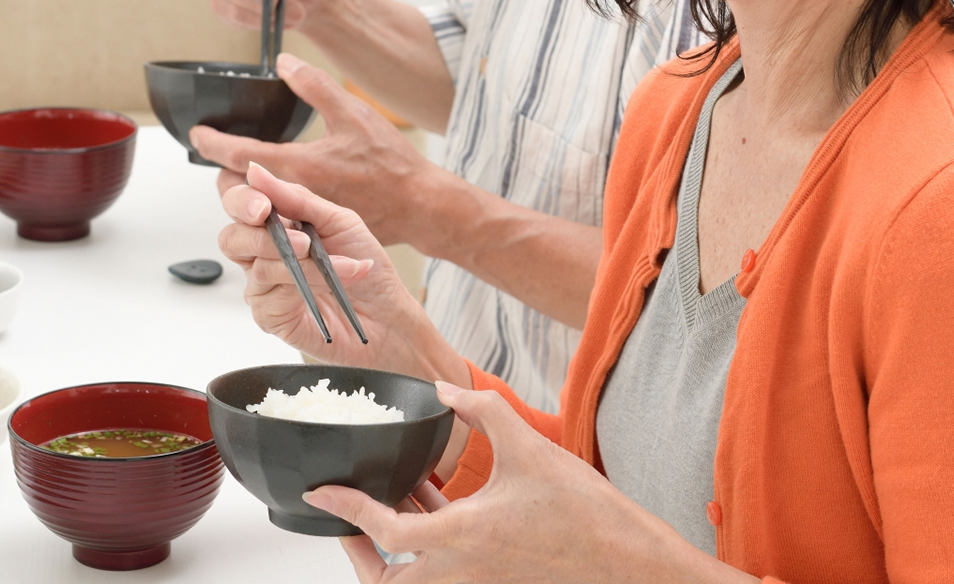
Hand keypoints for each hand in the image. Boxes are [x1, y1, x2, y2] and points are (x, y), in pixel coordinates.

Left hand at [192, 54, 440, 247]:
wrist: (418, 206)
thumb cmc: (390, 163)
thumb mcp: (352, 113)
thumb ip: (314, 85)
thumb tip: (284, 62)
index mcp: (295, 168)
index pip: (235, 157)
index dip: (211, 143)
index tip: (197, 134)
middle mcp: (290, 199)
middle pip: (235, 190)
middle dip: (225, 173)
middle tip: (227, 155)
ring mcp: (299, 221)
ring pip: (254, 208)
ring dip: (247, 193)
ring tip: (253, 175)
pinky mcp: (310, 235)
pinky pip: (275, 224)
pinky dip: (270, 209)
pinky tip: (282, 196)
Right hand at [217, 162, 462, 381]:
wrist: (388, 316)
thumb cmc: (367, 269)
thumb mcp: (340, 222)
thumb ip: (297, 198)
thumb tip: (256, 172)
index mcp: (279, 225)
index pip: (240, 205)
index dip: (243, 201)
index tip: (264, 206)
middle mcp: (265, 255)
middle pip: (231, 238)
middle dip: (260, 236)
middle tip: (300, 241)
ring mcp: (264, 287)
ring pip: (257, 267)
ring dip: (301, 263)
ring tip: (335, 264)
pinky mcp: (270, 316)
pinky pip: (268, 297)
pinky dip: (302, 287)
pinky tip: (325, 287)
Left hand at [306, 384, 732, 583]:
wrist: (632, 566)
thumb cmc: (588, 514)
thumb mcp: (530, 448)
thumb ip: (482, 409)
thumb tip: (443, 389)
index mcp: (462, 538)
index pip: (384, 532)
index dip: (347, 510)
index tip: (321, 493)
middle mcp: (463, 573)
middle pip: (388, 583)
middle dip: (361, 556)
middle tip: (349, 521)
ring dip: (395, 554)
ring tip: (394, 509)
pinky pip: (446, 575)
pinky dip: (431, 550)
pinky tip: (443, 509)